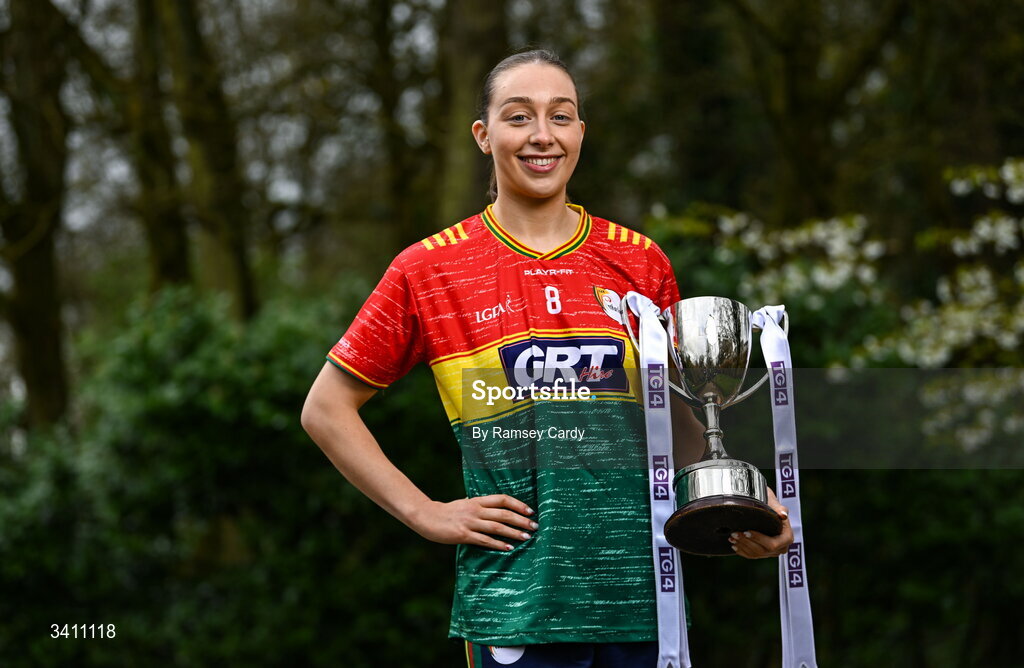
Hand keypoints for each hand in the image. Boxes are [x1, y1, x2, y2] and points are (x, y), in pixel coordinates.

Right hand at [410, 494, 536, 551]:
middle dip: (521, 520)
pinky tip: (509, 548)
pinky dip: (498, 544)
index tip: (530, 511)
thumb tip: (489, 505)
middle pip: (503, 514)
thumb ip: (476, 504)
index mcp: (476, 501)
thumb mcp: (463, 503)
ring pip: (497, 527)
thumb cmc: (446, 512)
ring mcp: (470, 522)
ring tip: (527, 537)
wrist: (426, 517)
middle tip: (535, 526)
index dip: (517, 504)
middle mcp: (475, 510)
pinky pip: (484, 540)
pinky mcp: (464, 535)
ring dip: (514, 532)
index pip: (502, 499)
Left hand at [729, 487, 793, 558]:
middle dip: (747, 542)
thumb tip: (783, 515)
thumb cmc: (769, 502)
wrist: (766, 506)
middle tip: (734, 533)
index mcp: (787, 537)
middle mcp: (781, 547)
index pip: (772, 544)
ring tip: (732, 537)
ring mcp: (772, 552)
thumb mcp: (774, 502)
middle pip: (763, 551)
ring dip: (742, 546)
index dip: (758, 539)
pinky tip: (734, 544)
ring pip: (756, 554)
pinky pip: (752, 556)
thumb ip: (779, 508)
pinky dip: (742, 551)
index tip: (746, 531)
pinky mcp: (764, 553)